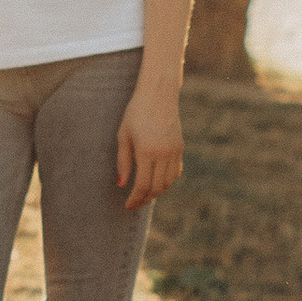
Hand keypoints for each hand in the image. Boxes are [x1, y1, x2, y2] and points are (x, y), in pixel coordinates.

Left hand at [115, 85, 184, 203]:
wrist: (158, 94)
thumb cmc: (136, 113)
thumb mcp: (123, 135)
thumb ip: (123, 161)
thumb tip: (121, 184)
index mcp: (146, 151)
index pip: (142, 185)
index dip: (135, 199)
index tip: (127, 206)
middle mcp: (163, 154)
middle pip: (157, 188)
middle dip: (145, 199)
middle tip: (134, 203)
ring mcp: (174, 151)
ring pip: (168, 182)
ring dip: (157, 192)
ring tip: (144, 194)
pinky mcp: (180, 147)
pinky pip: (175, 171)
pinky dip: (167, 181)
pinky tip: (156, 181)